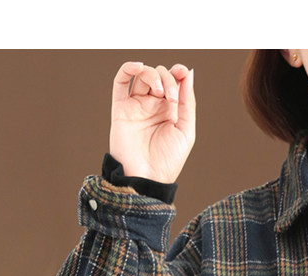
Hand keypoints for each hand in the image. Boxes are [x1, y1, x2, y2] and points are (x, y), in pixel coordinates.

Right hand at [108, 60, 195, 183]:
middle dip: (167, 79)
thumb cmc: (168, 160)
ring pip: (142, 75)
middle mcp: (153, 106)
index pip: (173, 82)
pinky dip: (128, 68)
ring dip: (153, 75)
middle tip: (171, 97)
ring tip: (160, 92)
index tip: (182, 72)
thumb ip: (187, 102)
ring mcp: (136, 106)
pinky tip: (138, 66)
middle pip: (159, 75)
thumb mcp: (186, 130)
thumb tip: (187, 73)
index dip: (177, 72)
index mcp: (170, 111)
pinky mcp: (121, 108)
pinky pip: (120, 81)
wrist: (146, 177)